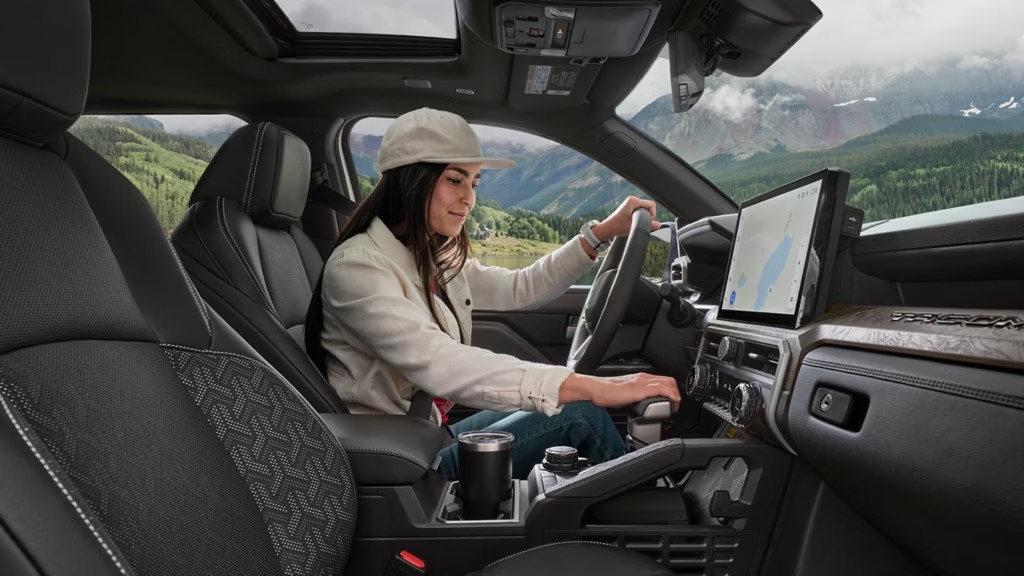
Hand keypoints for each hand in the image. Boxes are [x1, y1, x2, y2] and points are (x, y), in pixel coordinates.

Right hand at [559, 372, 680, 410]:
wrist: (595, 389)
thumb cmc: (606, 392)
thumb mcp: (625, 393)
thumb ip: (635, 397)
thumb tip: (642, 407)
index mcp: (640, 378)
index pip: (663, 380)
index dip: (672, 391)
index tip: (672, 402)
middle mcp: (643, 378)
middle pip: (669, 381)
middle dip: (676, 394)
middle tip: (675, 406)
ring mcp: (642, 383)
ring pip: (668, 384)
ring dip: (675, 396)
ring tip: (673, 407)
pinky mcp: (639, 390)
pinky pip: (661, 389)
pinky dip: (670, 396)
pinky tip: (670, 404)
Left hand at [591, 196, 661, 241]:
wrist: (607, 229)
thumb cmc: (617, 227)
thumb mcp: (634, 227)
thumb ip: (648, 226)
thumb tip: (658, 224)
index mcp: (633, 201)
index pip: (651, 204)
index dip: (653, 214)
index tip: (648, 222)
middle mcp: (632, 200)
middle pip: (648, 207)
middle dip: (648, 216)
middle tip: (642, 224)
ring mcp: (630, 203)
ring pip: (644, 209)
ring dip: (644, 217)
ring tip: (637, 223)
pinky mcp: (628, 208)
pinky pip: (640, 210)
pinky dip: (640, 217)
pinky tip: (635, 222)